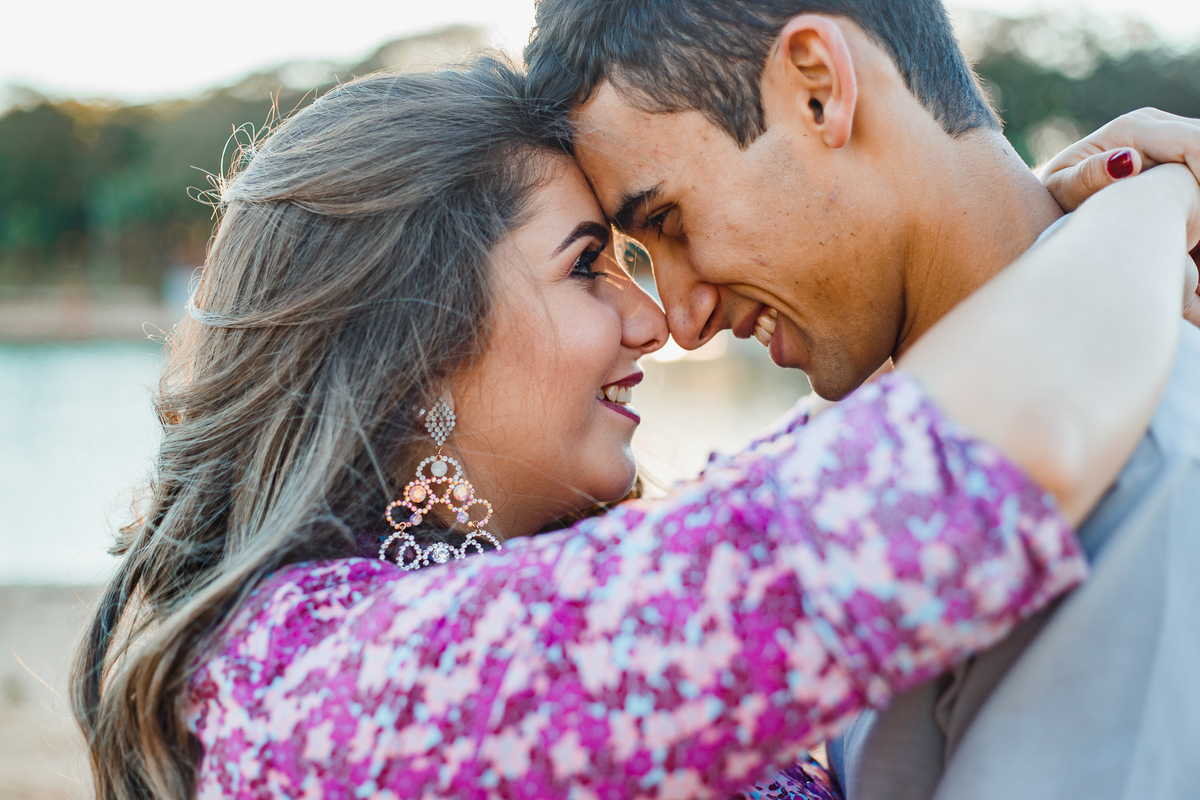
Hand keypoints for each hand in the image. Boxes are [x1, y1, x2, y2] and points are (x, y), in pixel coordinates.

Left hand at [1041, 110, 1199, 326]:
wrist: (1057, 194)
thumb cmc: (1055, 196)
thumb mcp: (1061, 190)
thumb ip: (1088, 177)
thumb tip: (1127, 161)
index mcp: (1132, 128)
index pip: (1195, 142)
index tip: (1196, 217)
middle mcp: (1155, 123)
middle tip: (1189, 228)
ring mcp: (1168, 136)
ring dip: (1198, 193)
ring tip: (1183, 227)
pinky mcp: (1176, 152)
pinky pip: (1199, 168)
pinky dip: (1195, 192)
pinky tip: (1184, 220)